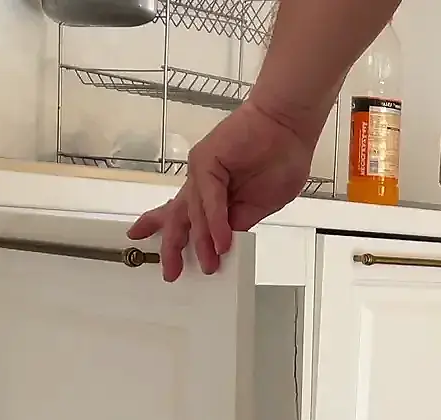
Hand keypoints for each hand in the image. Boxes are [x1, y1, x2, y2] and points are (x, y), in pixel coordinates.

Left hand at [128, 99, 315, 280]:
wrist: (288, 125)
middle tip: (170, 272)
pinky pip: (209, 199)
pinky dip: (215, 221)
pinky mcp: (207, 162)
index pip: (185, 216)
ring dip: (201, 242)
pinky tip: (222, 241)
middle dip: (172, 246)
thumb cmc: (282, 158)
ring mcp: (202, 172)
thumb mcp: (263, 204)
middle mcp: (202, 183)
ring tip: (208, 265)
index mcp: (214, 193)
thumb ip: (241, 220)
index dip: (168, 232)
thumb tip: (225, 241)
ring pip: (191, 213)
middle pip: (179, 218)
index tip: (153, 247)